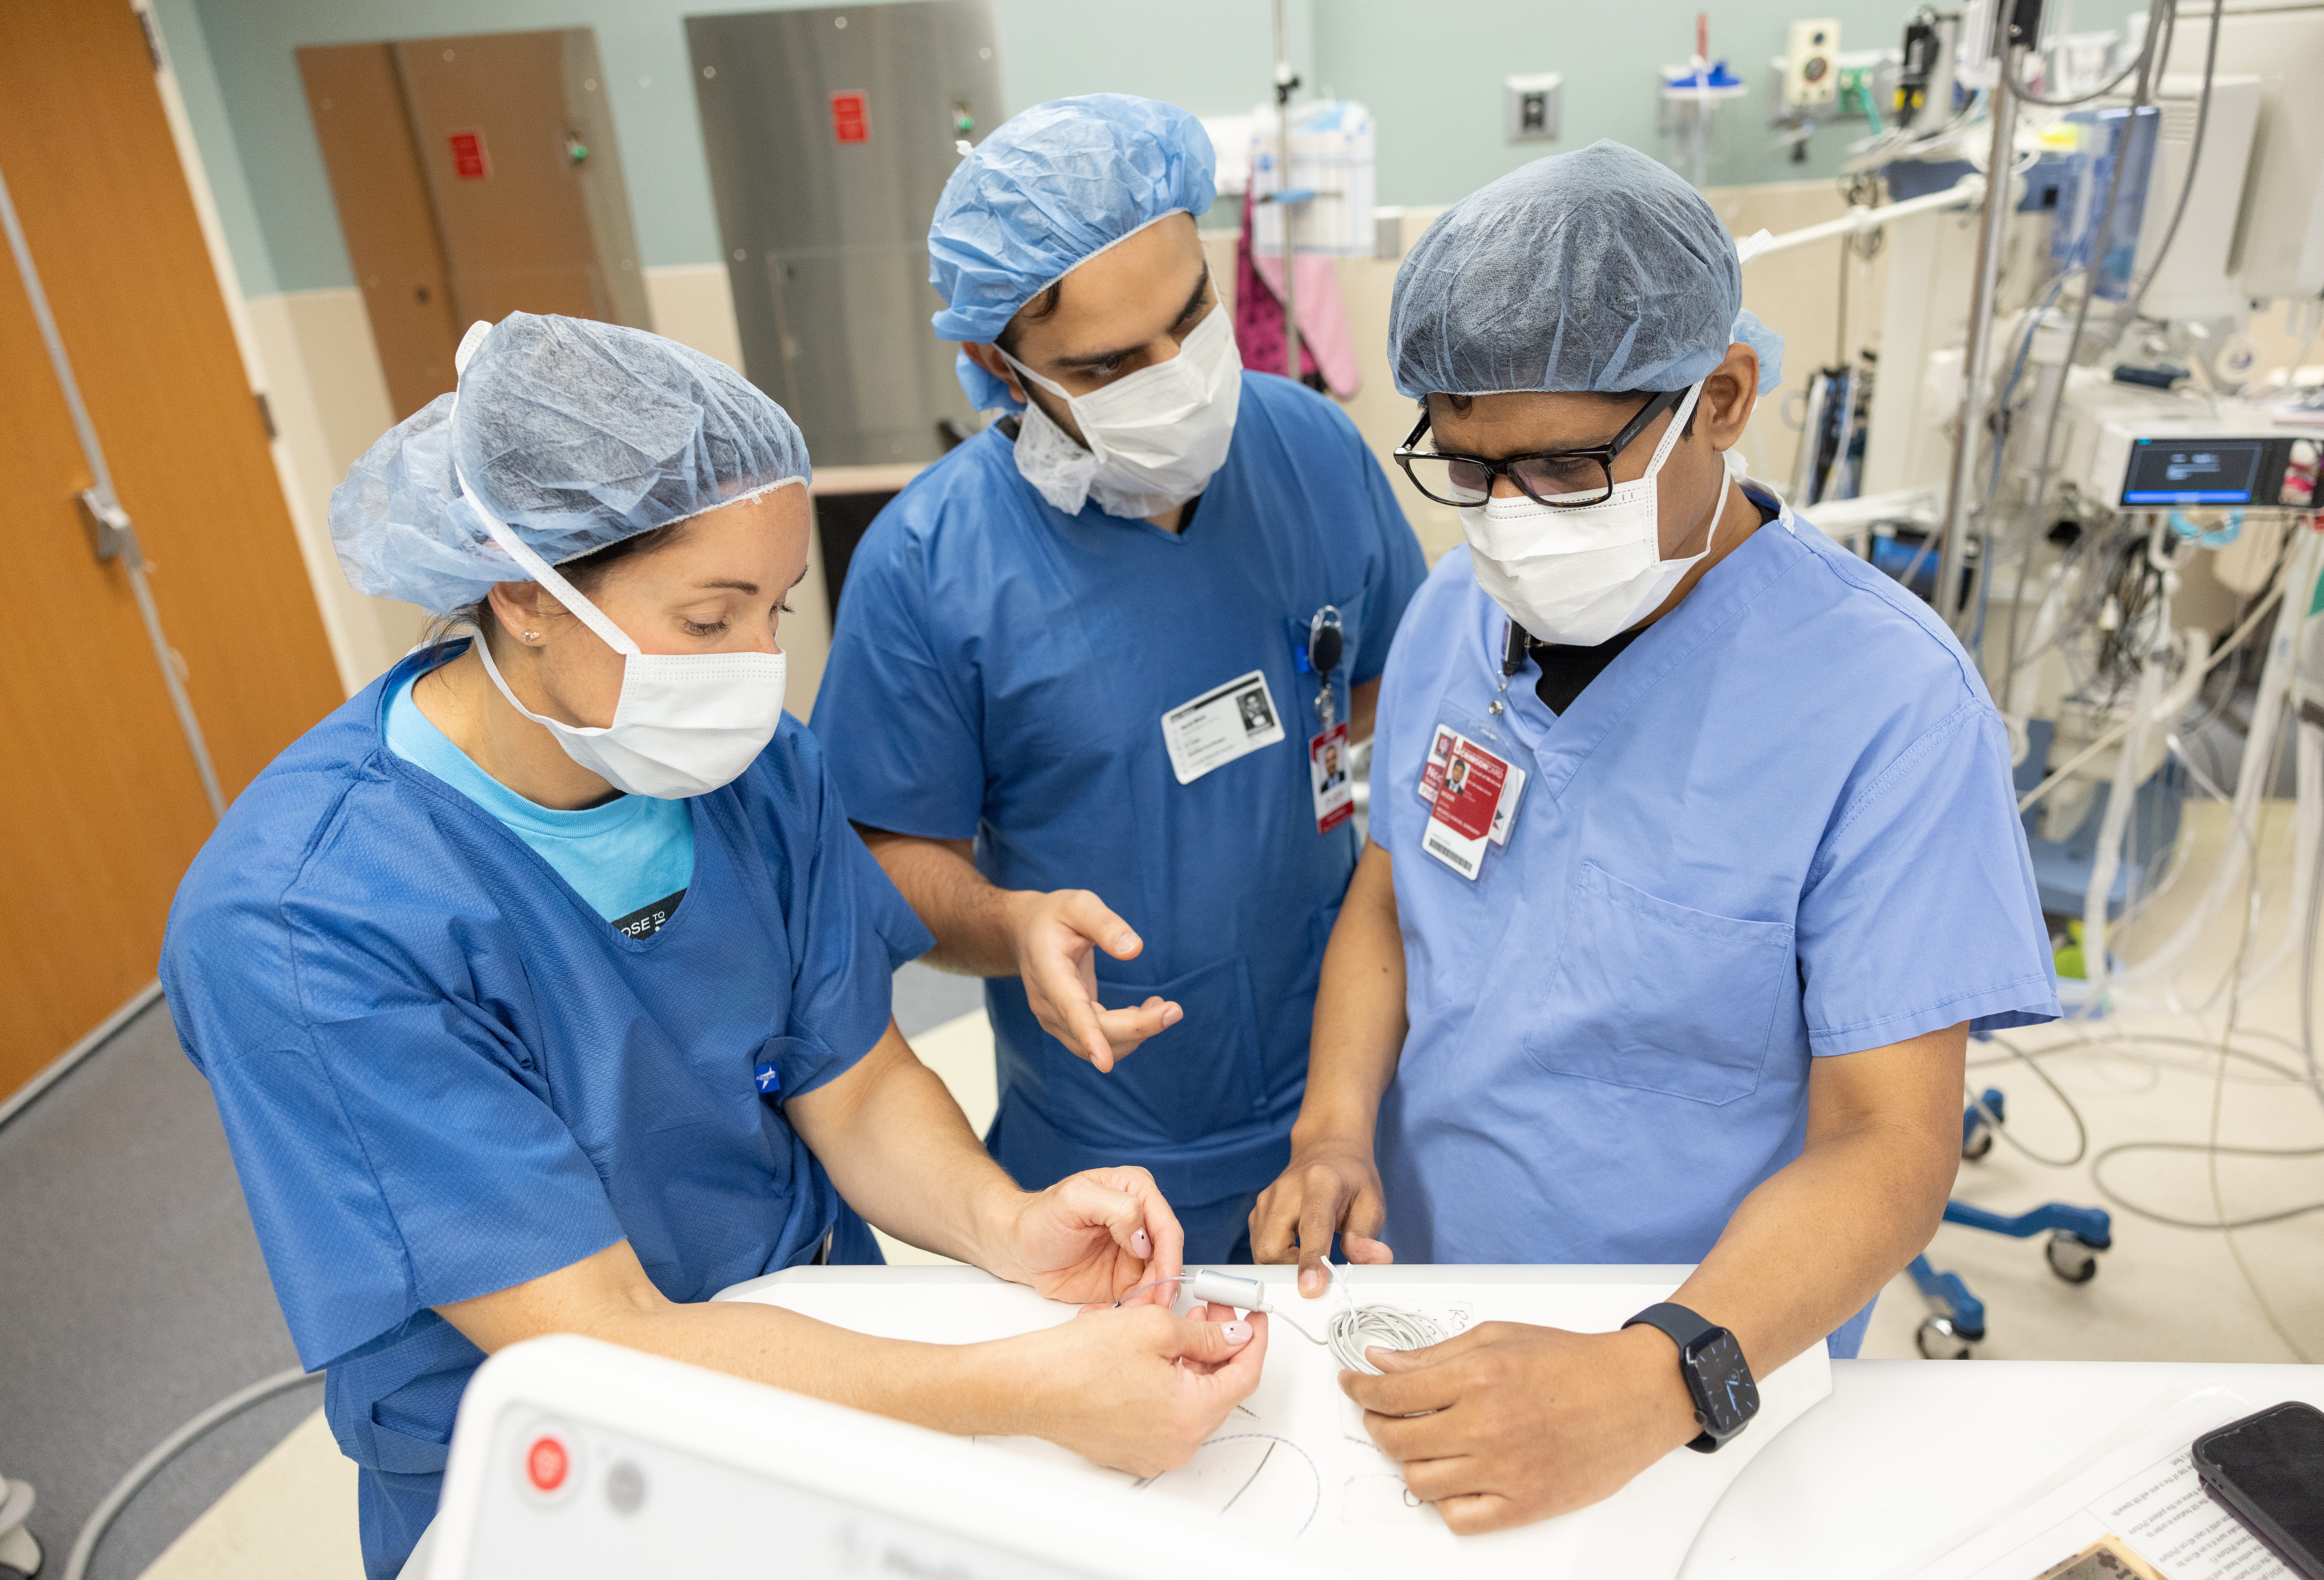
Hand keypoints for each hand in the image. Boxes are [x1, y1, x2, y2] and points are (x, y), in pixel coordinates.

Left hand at [993, 1166, 1184, 1305]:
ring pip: (1157, 1282)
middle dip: (1160, 1286)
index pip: (1166, 1226)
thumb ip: (1116, 1208)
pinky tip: (1104, 1312)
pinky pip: (1140, 1298)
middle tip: (1149, 1308)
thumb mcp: (1074, 1200)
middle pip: (1167, 1258)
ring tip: (1123, 1313)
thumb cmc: (1039, 1218)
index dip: (1169, 1258)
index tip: (1163, 1284)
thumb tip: (1142, 1236)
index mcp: (1136, 1191)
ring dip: (1145, 1302)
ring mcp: (1134, 1252)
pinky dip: (1129, 1311)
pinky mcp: (1125, 1278)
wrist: (1018, 1248)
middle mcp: (1140, 1221)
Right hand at [995, 1302, 1265, 1476]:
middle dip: (1220, 1344)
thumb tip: (1234, 1337)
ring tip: (1179, 1322)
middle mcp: (1177, 1443)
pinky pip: (1165, 1413)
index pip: (1245, 1375)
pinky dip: (1168, 1380)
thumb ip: (1205, 1334)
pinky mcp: (1132, 1449)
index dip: (1254, 1339)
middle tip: (1214, 1310)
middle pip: (1219, 1389)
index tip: (1253, 1316)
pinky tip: (1154, 1351)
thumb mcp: (1153, 1326)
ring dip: (1192, 1359)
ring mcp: (1154, 1451)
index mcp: (1190, 1414)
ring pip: (1191, 1400)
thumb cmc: (1077, 1362)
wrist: (1027, 1388)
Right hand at [1006, 889, 1178, 1070]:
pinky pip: (1100, 1041)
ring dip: (1136, 1033)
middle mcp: (1048, 1004)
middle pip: (1097, 1032)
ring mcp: (1055, 1019)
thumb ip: (1106, 925)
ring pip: (1101, 1045)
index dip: (1089, 1036)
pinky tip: (1144, 1010)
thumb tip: (1135, 950)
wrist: (1026, 932)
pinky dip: (1128, 1033)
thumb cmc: (1055, 916)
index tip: (1104, 1063)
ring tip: (1161, 1005)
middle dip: (1139, 1027)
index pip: (1071, 1010)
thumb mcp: (1079, 905)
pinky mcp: (1067, 1025)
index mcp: (1049, 972)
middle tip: (1175, 1010)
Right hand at [1249, 1132, 1393, 1295]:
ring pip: (1261, 1250)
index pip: (1312, 1226)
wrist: (1326, 1149)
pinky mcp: (1258, 1212)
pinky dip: (1275, 1261)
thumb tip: (1374, 1261)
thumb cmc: (1351, 1179)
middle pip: (1272, 1245)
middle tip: (1316, 1281)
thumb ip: (1367, 1235)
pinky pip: (1259, 1247)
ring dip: (1283, 1269)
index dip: (1311, 1261)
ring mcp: (1267, 1200)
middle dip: (1290, 1272)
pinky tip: (1296, 1256)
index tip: (1311, 1289)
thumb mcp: (1371, 1202)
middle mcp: (1286, 1189)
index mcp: (1320, 1182)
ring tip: (1309, 1267)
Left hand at [1342, 1323, 1700, 1532]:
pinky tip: (1454, 1478)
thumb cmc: (1573, 1362)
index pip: (1391, 1392)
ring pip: (1421, 1482)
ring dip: (1410, 1464)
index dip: (1360, 1390)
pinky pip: (1460, 1518)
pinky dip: (1447, 1502)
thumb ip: (1434, 1354)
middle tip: (1380, 1415)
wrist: (1635, 1392)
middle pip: (1397, 1441)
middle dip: (1376, 1426)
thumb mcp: (1497, 1337)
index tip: (1352, 1386)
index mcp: (1477, 1376)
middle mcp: (1486, 1425)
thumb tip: (1383, 1362)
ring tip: (1422, 1444)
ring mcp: (1505, 1470)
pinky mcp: (1525, 1504)